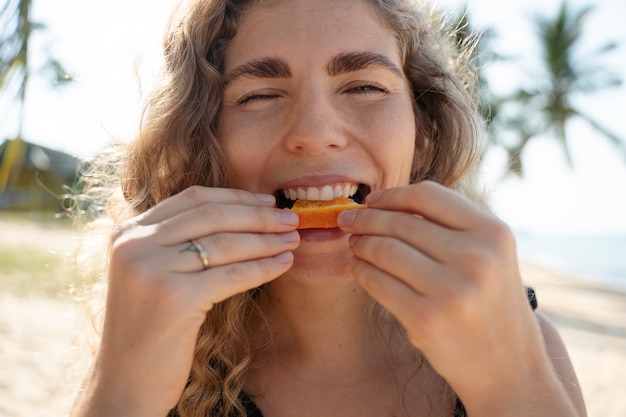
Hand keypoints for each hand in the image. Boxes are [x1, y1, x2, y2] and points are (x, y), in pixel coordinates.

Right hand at [75, 186, 298, 416]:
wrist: (126, 381)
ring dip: (267, 241)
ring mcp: (152, 270)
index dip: (236, 197)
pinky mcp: (175, 299)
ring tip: (293, 241)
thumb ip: (177, 242)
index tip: (268, 201)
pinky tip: (283, 265)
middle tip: (291, 219)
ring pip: (226, 244)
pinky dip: (263, 268)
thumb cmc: (150, 328)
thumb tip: (239, 215)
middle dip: (258, 216)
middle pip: (212, 216)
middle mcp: (134, 245)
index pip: (193, 198)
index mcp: (128, 233)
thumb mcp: (152, 273)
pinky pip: (232, 275)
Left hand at [337, 181, 563, 412]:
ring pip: (384, 250)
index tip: (370, 200)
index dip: (391, 195)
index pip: (427, 195)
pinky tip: (360, 269)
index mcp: (493, 232)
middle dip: (366, 219)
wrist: (507, 367)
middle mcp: (475, 257)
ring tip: (354, 245)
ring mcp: (451, 289)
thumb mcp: (490, 255)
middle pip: (400, 221)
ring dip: (360, 244)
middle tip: (348, 221)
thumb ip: (450, 226)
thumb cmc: (489, 304)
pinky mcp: (425, 319)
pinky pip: (377, 283)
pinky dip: (361, 271)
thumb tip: (385, 203)